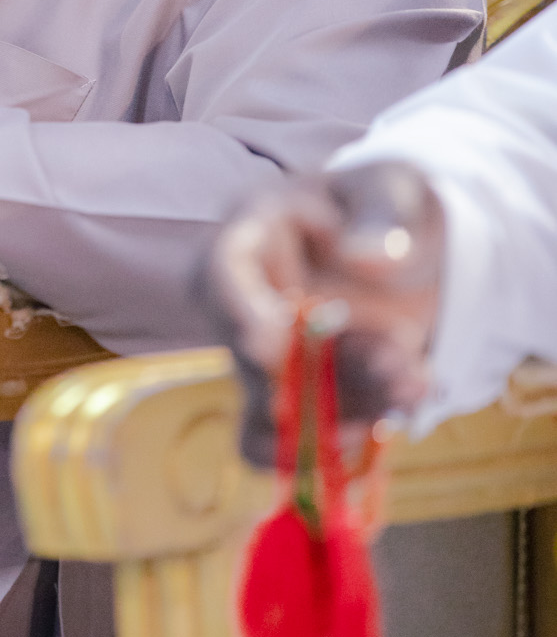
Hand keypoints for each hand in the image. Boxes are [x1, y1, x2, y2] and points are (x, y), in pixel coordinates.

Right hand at [210, 160, 444, 466]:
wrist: (406, 251)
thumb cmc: (385, 206)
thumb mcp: (394, 189)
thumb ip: (383, 214)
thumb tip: (367, 258)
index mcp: (252, 233)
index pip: (219, 269)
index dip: (235, 311)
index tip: (268, 346)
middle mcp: (242, 301)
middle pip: (252, 357)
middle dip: (324, 377)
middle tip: (399, 369)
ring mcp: (262, 356)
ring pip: (278, 409)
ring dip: (352, 408)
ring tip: (418, 382)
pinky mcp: (289, 398)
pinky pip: (282, 445)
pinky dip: (335, 446)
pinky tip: (392, 414)